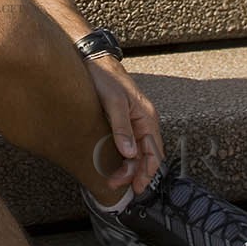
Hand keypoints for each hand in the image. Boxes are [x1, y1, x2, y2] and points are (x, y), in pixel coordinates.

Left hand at [86, 56, 164, 195]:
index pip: (154, 153)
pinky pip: (129, 143)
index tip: (135, 187)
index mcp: (147, 117)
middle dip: (135, 173)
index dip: (146, 172)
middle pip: (146, 155)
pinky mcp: (123, 119)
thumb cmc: (105, 77)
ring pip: (138, 151)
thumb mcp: (113, 101)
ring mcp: (134, 120)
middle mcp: (144, 121)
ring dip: (129, 167)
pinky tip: (115, 163)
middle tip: (115, 184)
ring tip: (114, 179)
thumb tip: (130, 154)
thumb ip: (122, 127)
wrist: (92, 58)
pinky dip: (124, 157)